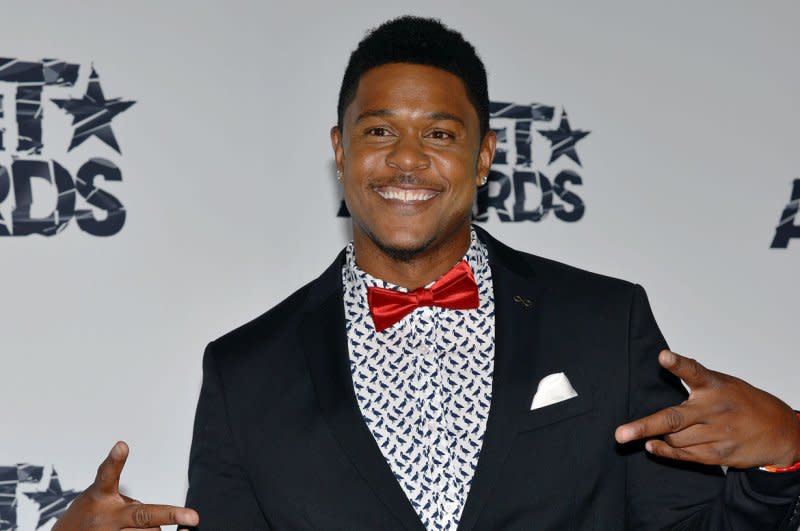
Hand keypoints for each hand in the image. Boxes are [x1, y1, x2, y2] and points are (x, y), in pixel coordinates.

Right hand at [53, 441, 198, 529]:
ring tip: (138, 527)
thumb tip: (161, 520)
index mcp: (100, 495)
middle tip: (192, 516)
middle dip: (169, 515)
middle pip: (143, 516)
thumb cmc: (89, 515)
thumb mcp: (101, 497)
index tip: (121, 446)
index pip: (107, 475)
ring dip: (153, 530)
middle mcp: (106, 517)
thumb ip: (128, 498)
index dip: (115, 461)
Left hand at [615, 350, 799, 468]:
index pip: (694, 371)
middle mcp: (715, 410)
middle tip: (620, 434)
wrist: (780, 433)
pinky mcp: (717, 455)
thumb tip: (663, 369)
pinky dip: (664, 450)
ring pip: (674, 438)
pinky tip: (652, 446)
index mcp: (716, 386)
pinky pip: (683, 455)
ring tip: (651, 432)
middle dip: (644, 426)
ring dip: (659, 435)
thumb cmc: (744, 403)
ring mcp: (717, 435)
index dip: (678, 363)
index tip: (663, 356)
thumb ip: (696, 381)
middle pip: (674, 419)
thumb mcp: (724, 383)